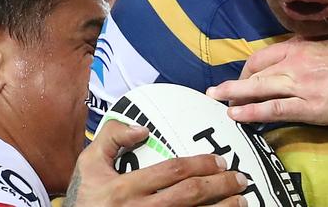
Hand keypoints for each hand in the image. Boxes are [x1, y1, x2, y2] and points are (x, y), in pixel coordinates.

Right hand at [64, 120, 247, 206]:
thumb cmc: (87, 199)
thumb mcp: (88, 165)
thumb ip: (111, 137)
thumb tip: (143, 129)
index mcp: (125, 189)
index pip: (173, 171)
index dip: (202, 164)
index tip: (220, 161)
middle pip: (190, 195)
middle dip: (221, 185)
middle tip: (239, 178)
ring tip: (241, 201)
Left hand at [207, 31, 327, 125]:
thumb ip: (318, 44)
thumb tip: (309, 48)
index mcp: (304, 44)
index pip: (265, 54)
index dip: (250, 67)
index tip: (245, 76)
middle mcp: (297, 61)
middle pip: (256, 70)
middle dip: (236, 81)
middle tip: (219, 91)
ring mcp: (302, 84)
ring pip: (259, 88)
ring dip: (233, 95)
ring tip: (216, 100)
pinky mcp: (312, 108)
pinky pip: (274, 109)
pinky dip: (252, 112)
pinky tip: (236, 115)